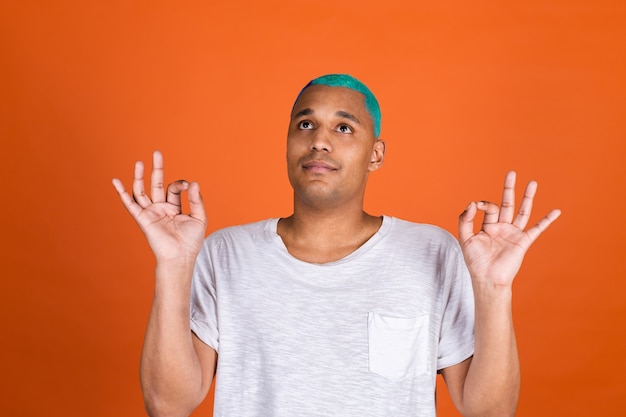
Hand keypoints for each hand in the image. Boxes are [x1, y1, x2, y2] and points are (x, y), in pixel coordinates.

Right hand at [112, 151, 206, 261]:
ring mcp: (151, 213)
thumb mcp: (199, 217)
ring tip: (140, 162)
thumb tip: (194, 183)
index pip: (174, 188)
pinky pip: (130, 204)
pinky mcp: (142, 219)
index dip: (181, 184)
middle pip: (156, 184)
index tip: (188, 186)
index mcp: (174, 207)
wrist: (180, 257)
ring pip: (142, 191)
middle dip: (157, 169)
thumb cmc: (191, 241)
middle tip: (157, 153)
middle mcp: (161, 208)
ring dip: (140, 177)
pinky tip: (116, 181)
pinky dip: (122, 193)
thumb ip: (197, 200)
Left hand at [459, 171, 560, 286]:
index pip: (489, 207)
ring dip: (527, 197)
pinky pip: (537, 229)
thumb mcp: (465, 239)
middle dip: (509, 188)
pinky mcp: (523, 241)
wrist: (487, 278)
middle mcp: (502, 227)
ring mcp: (514, 233)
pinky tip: (556, 211)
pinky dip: (547, 220)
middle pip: (507, 203)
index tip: (477, 206)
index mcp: (488, 225)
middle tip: (511, 172)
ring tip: (532, 182)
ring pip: (523, 211)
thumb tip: (472, 203)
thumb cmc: (475, 261)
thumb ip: (465, 220)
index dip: (483, 203)